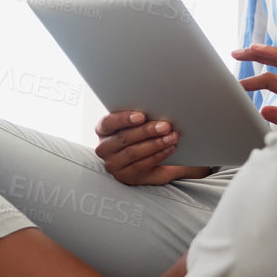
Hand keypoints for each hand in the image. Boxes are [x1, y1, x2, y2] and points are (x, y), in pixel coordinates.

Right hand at [94, 111, 214, 185]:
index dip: (124, 119)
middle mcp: (104, 148)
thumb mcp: (140, 124)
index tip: (141, 115)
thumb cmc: (143, 135)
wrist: (153, 160)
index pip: (108, 122)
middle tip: (166, 125)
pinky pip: (142, 165)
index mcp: (104, 130)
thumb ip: (143, 116)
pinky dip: (159, 155)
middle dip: (147, 131)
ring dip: (155, 143)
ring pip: (134, 152)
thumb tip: (161, 99)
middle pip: (124, 138)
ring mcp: (114, 164)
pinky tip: (170, 148)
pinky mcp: (126, 176)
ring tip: (172, 136)